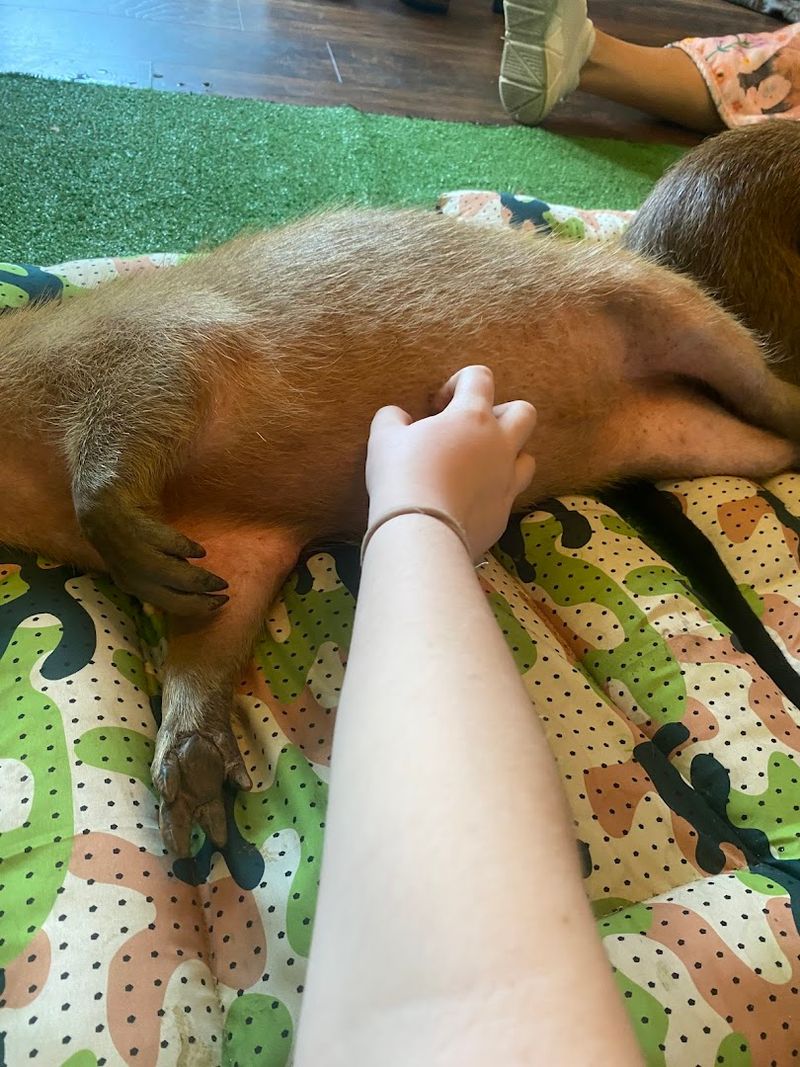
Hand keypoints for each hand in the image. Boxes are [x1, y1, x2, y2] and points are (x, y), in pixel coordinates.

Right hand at [365, 365, 535, 559]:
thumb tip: (397, 417)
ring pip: (528, 457)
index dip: (458, 383)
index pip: (480, 377)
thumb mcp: (383, 438)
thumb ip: (392, 418)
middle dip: (502, 414)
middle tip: (471, 431)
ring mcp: (507, 481)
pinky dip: (493, 493)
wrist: (420, 531)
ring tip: (478, 466)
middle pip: (524, 413)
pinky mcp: (504, 514)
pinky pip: (510, 496)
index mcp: (472, 417)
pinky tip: (469, 501)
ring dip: (508, 455)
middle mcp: (499, 444)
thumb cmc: (401, 475)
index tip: (437, 406)